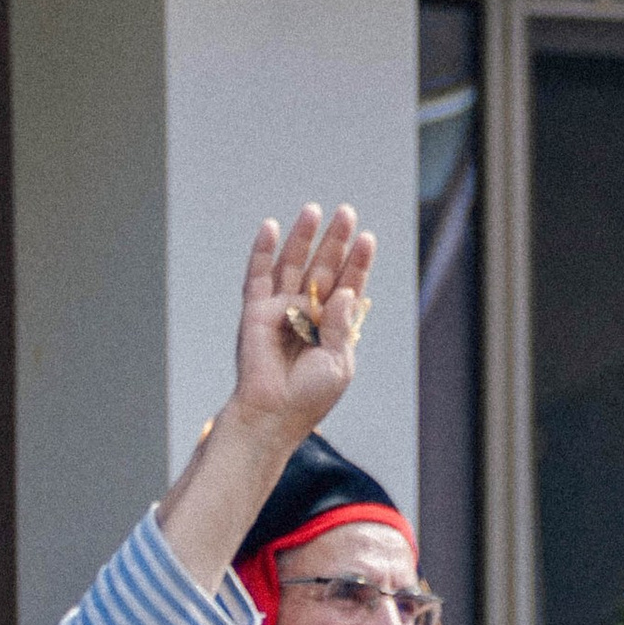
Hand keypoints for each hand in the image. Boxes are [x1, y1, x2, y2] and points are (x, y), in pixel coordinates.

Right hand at [228, 205, 376, 443]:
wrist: (272, 415)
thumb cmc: (309, 397)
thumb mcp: (338, 363)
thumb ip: (341, 326)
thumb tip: (343, 290)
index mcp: (333, 328)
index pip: (348, 286)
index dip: (358, 263)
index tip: (368, 239)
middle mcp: (308, 314)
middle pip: (324, 268)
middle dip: (335, 241)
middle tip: (347, 212)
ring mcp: (281, 310)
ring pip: (293, 264)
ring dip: (303, 237)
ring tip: (315, 210)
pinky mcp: (256, 311)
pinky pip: (258, 275)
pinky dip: (262, 251)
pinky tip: (271, 226)